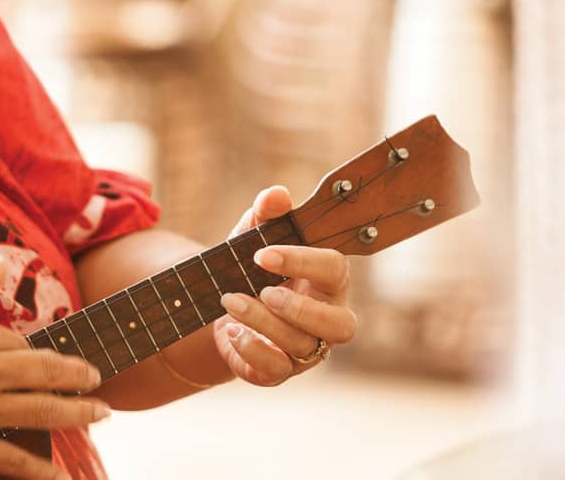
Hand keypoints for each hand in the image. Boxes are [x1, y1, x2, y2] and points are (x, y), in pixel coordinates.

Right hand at [0, 262, 104, 479]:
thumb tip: (2, 265)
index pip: (21, 339)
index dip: (38, 348)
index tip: (51, 354)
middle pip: (48, 372)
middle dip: (80, 377)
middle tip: (99, 379)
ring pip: (44, 412)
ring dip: (79, 413)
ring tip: (101, 413)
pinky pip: (14, 461)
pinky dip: (43, 471)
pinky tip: (63, 476)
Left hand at [210, 186, 356, 386]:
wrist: (224, 307)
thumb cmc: (253, 268)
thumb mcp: (254, 236)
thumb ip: (267, 214)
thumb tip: (277, 194)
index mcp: (329, 280)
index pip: (334, 270)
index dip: (303, 262)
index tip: (263, 253)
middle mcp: (327, 318)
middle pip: (340, 325)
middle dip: (301, 309)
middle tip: (264, 290)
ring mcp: (307, 349)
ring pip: (301, 345)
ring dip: (263, 322)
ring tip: (231, 301)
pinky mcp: (280, 370)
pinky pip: (276, 369)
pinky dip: (252, 350)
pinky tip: (232, 331)